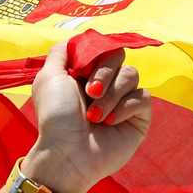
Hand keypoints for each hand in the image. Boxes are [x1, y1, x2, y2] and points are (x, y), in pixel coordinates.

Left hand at [21, 41, 151, 192]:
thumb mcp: (49, 77)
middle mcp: (105, 85)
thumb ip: (61, 53)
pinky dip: (125, 107)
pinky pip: (143, 97)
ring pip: (131, 75)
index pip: (103, 48)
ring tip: (95, 117)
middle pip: (119, 57)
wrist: (67, 152)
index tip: (84, 69)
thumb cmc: (56, 117)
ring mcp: (123, 101)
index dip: (97, 55)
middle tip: (90, 93)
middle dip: (103, 74)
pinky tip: (110, 122)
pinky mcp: (138, 117)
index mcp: (85, 74)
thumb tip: (76, 40)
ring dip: (111, 95)